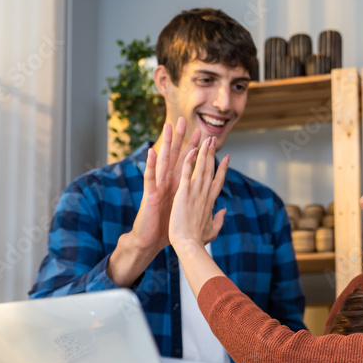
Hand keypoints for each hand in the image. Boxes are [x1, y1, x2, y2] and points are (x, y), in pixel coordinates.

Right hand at [132, 117, 199, 252]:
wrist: (150, 242)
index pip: (189, 164)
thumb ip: (198, 205)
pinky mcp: (150, 195)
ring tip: (168, 127)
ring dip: (165, 144)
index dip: (196, 150)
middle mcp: (168, 183)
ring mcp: (158, 187)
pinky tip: (151, 152)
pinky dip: (151, 165)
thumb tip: (213, 202)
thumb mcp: (186, 214)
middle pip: (176, 157)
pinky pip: (150, 178)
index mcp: (178, 187)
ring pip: (163, 161)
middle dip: (181, 139)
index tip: (205, 137)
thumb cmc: (167, 230)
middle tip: (184, 120)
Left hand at [168, 136, 228, 253]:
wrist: (189, 246)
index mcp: (210, 202)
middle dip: (212, 154)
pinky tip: (191, 150)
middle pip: (211, 170)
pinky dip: (189, 162)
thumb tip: (224, 211)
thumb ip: (219, 219)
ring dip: (204, 153)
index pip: (218, 181)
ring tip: (207, 140)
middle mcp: (204, 195)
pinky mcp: (184, 195)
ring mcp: (195, 194)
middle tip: (214, 141)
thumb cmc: (198, 241)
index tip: (227, 157)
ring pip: (201, 169)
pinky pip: (186, 175)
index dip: (222, 169)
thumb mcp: (212, 230)